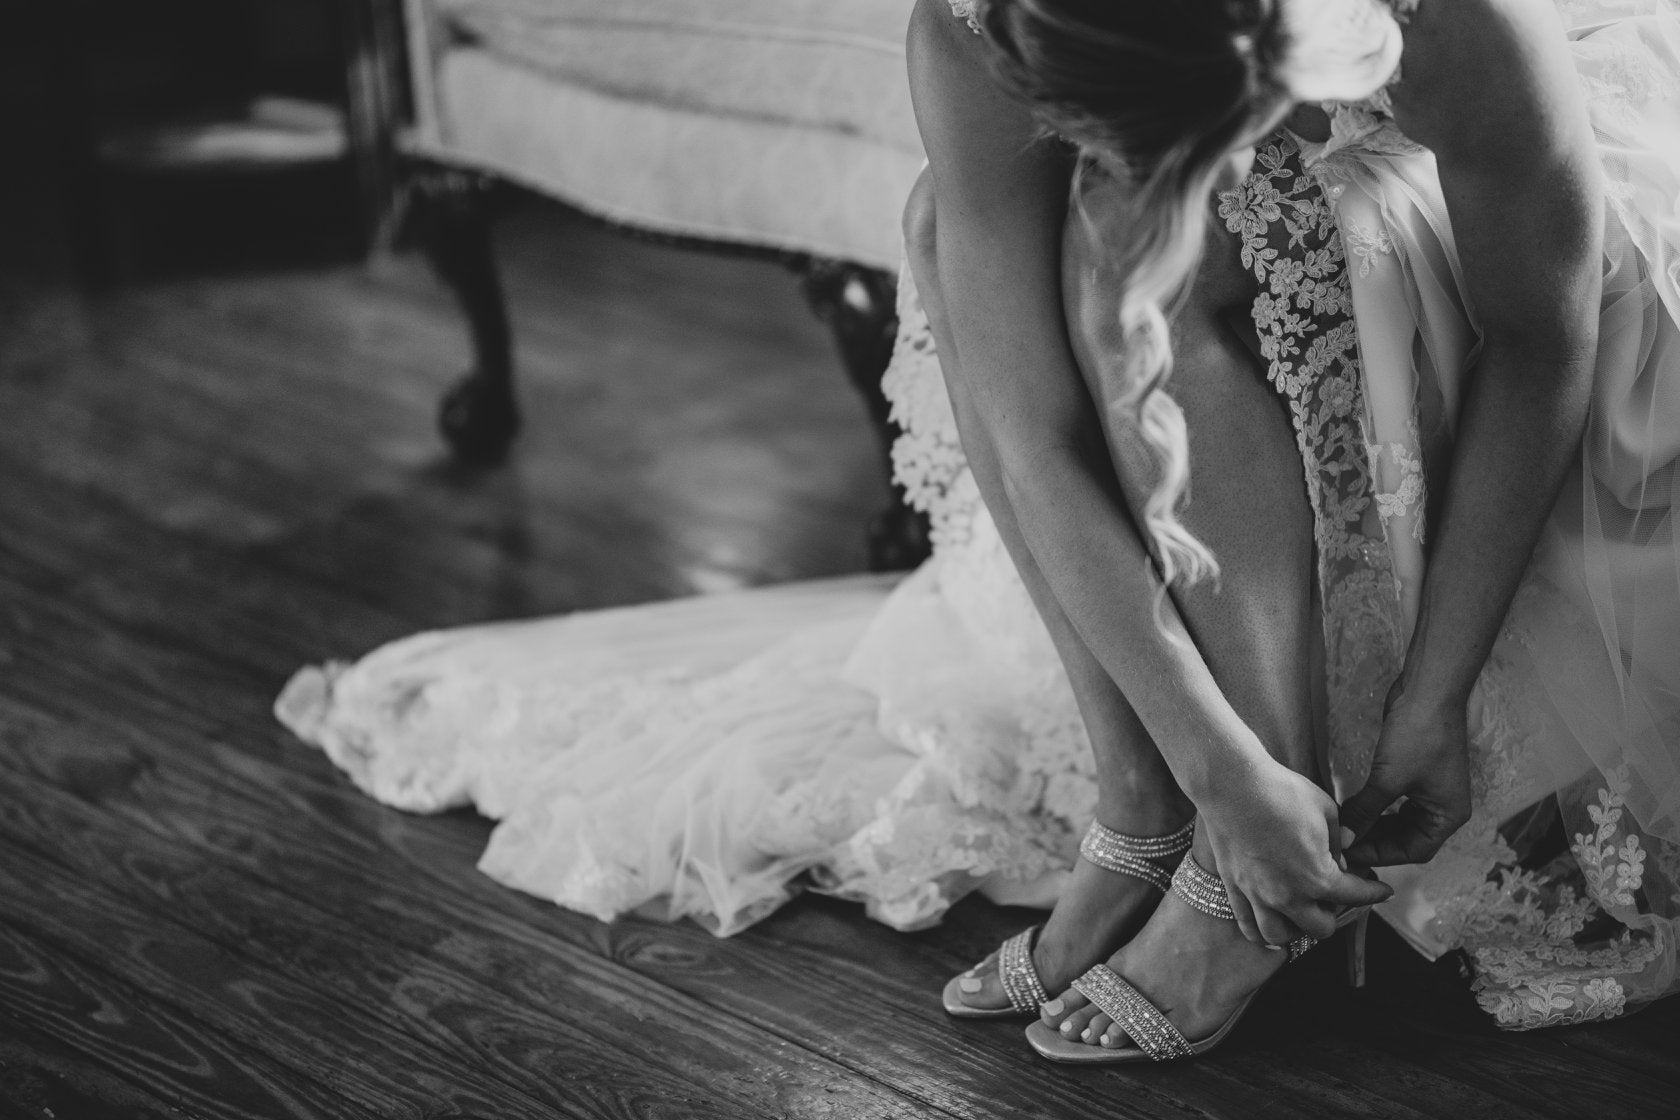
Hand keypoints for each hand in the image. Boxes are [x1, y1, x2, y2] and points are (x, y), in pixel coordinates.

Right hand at [1200, 758, 1393, 946]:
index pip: (1355, 896)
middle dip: (1333, 914)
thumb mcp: (1326, 810)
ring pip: (1280, 937)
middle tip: (1334, 897)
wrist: (1233, 783)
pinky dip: (1260, 932)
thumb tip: (1343, 853)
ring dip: (1296, 930)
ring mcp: (1257, 895)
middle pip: (1320, 928)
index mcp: (1318, 878)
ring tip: (1300, 912)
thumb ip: (1339, 840)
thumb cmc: (1282, 792)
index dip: (1374, 893)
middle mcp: (1288, 896)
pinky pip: (1248, 926)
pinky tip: (1270, 919)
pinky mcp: (1234, 888)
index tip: (1383, 891)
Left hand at [1340, 686, 1472, 866]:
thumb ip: (1366, 812)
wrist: (1428, 692)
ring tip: (1346, 830)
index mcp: (1449, 815)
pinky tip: (1356, 809)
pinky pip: (1397, 802)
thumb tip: (1344, 838)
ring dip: (1375, 826)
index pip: (1415, 851)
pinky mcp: (1417, 773)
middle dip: (1376, 842)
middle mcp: (1445, 807)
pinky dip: (1378, 808)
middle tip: (1344, 844)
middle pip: (1409, 839)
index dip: (1381, 855)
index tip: (1351, 855)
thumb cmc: (1418, 735)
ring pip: (1401, 821)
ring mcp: (1432, 789)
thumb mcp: (1388, 779)